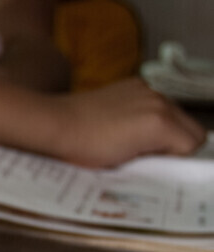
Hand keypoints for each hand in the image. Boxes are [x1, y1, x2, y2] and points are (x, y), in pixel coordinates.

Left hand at [48, 78, 205, 166]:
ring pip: (177, 113)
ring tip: (140, 140)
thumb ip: (158, 159)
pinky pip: (157, 101)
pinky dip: (151, 112)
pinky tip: (129, 123)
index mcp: (161, 124)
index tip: (165, 166)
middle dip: (180, 143)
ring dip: (168, 127)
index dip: (181, 159)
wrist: (55, 122)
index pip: (195, 145)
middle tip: (156, 156)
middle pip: (193, 128)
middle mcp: (159, 102)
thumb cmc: (85, 148)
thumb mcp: (127, 163)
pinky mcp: (134, 84)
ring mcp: (147, 90)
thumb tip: (172, 160)